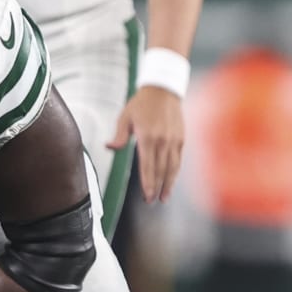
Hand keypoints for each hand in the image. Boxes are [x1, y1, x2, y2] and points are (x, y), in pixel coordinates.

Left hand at [106, 87, 185, 202]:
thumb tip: (110, 147)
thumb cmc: (141, 104)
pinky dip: (175, 172)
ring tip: (164, 196)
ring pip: (172, 167)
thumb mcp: (125, 117)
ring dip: (169, 183)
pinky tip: (172, 180)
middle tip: (153, 200)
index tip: (147, 195)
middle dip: (157, 187)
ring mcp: (174, 141)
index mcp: (147, 137)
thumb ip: (119, 136)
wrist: (164, 90)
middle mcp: (163, 141)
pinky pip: (178, 159)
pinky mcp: (181, 139)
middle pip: (161, 170)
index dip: (148, 183)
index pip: (148, 166)